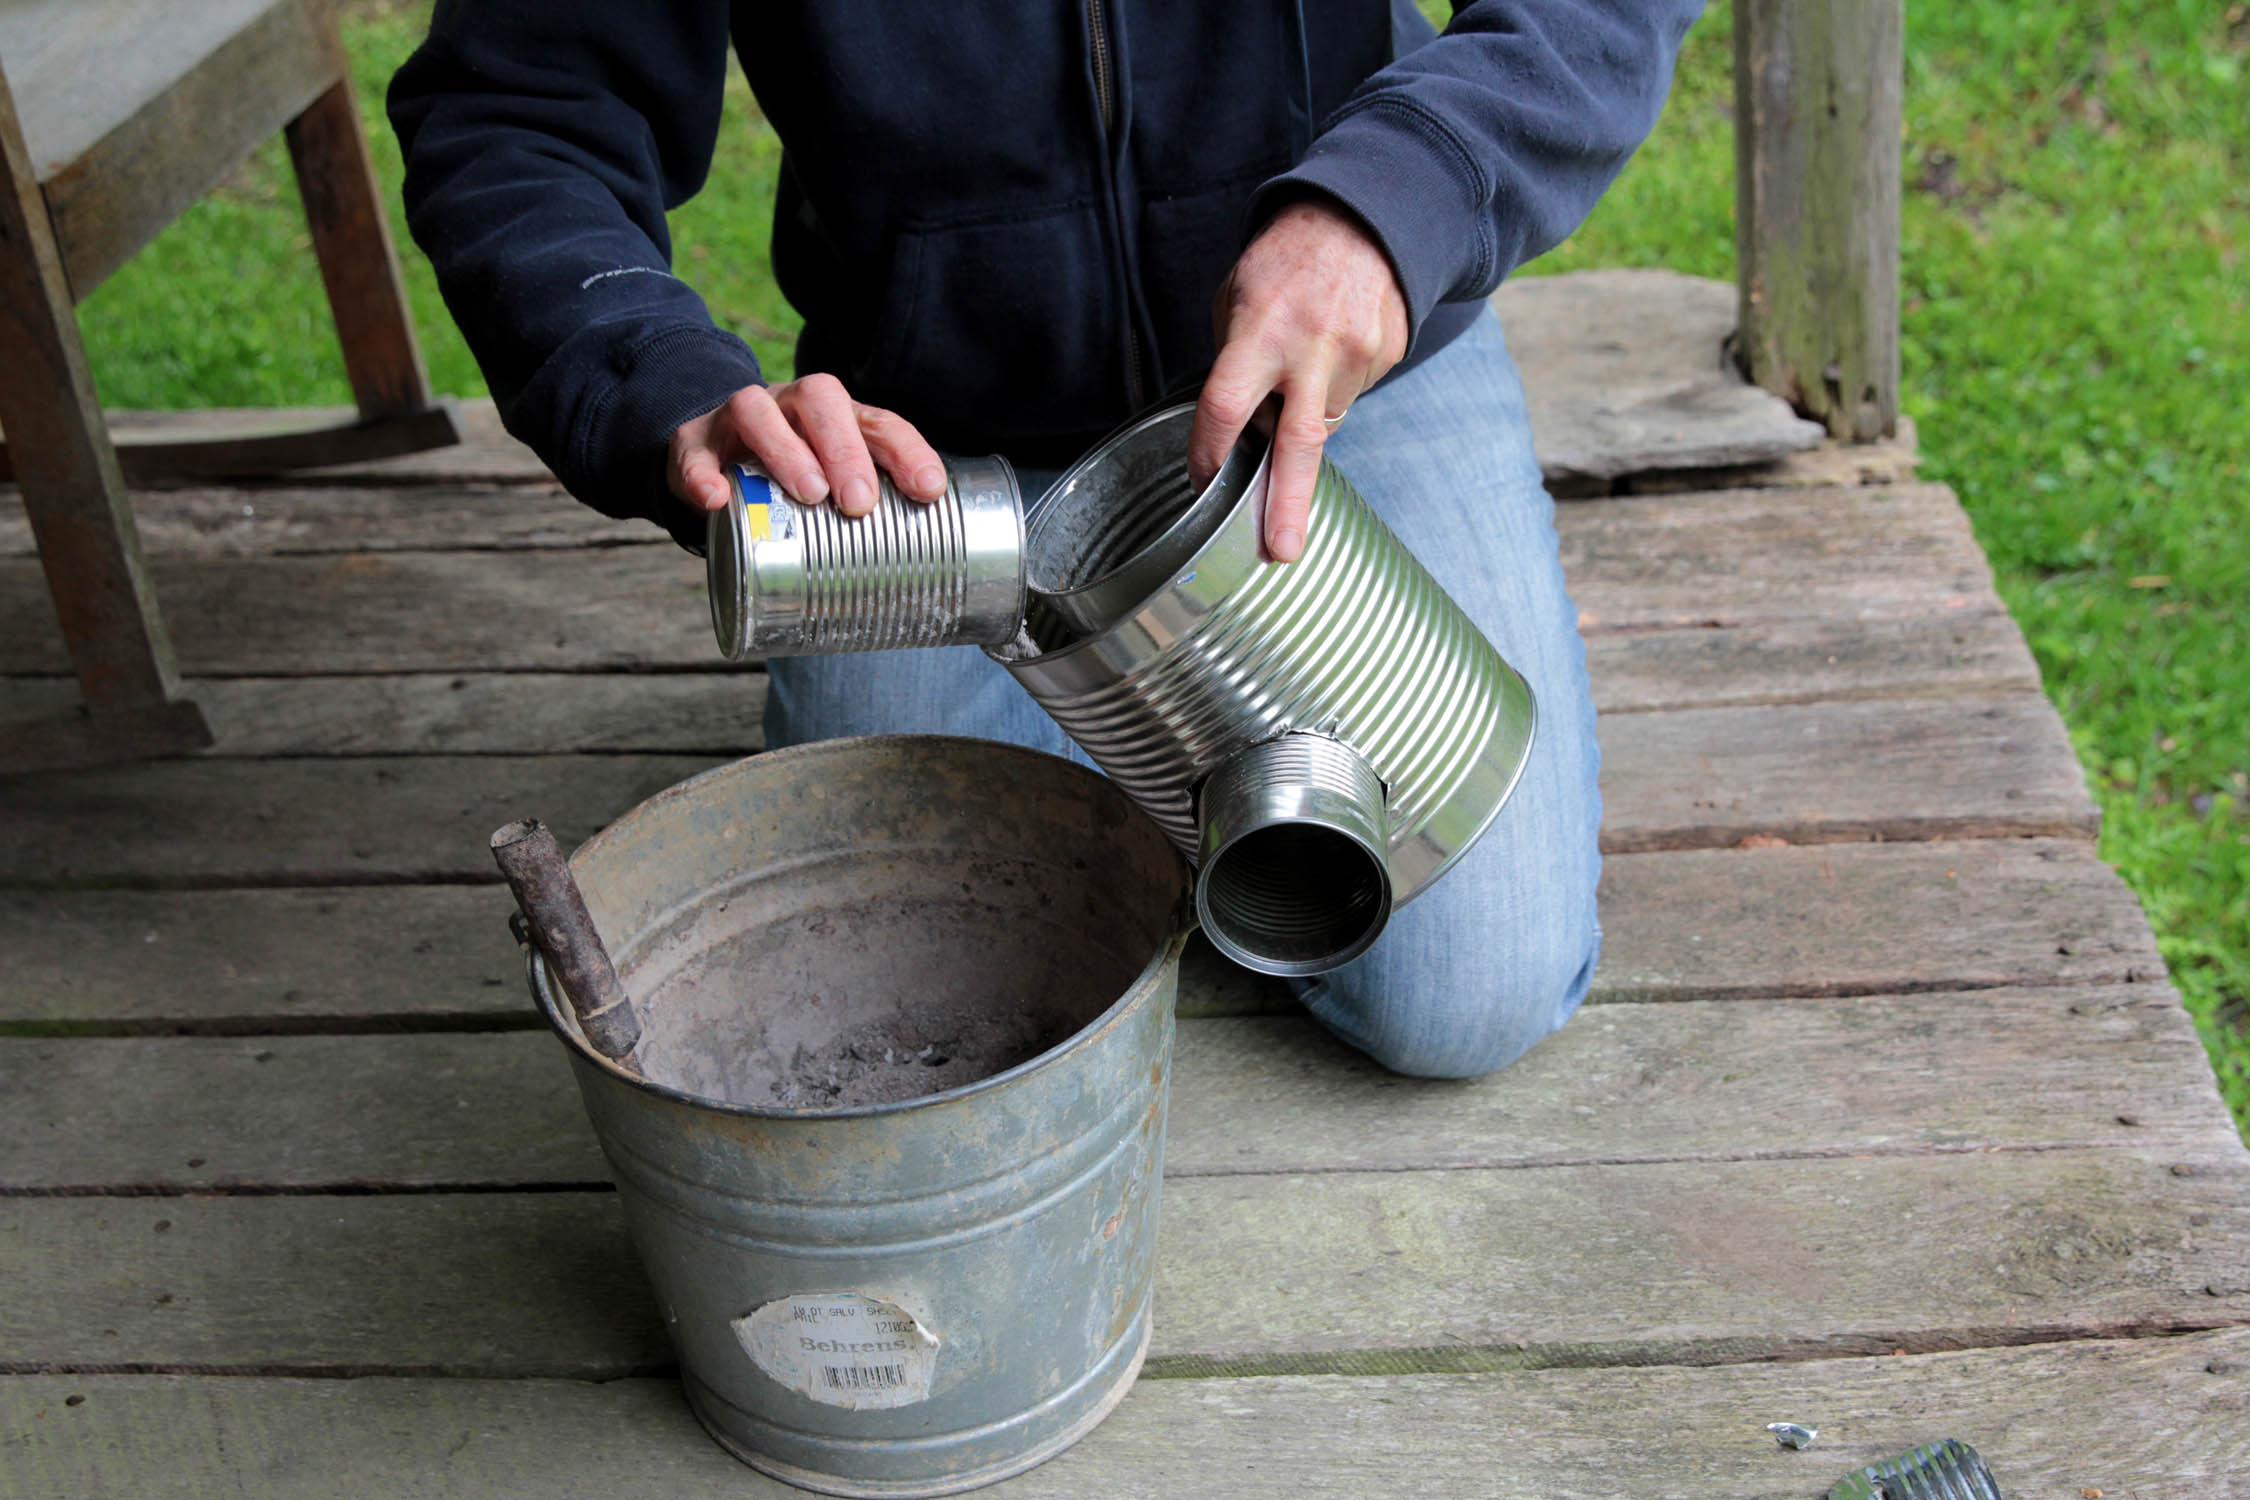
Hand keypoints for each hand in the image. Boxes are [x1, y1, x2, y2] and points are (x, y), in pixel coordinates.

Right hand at [668, 373, 947, 517]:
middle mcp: (791, 405)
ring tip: (808, 495)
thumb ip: (868, 518)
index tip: (928, 490)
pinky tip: (716, 501)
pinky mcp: (693, 443)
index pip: (878, 422)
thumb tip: (920, 578)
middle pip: (821, 399)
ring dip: (785, 450)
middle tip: (859, 502)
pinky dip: (703, 475)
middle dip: (845, 450)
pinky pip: (694, 452)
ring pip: (757, 411)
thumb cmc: (791, 479)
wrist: (711, 458)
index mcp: (836, 417)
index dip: (906, 451)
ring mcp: (738, 419)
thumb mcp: (831, 491)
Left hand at [1188, 198, 1409, 561]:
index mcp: (1260, 333)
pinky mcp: (1388, 355)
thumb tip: (1235, 428)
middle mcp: (1311, 350)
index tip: (1204, 483)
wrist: (1363, 216)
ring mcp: (1357, 356)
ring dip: (1303, 415)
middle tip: (1281, 551)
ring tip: (1300, 366)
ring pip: (1323, 420)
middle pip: (1296, 446)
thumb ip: (1233, 364)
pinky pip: (1350, 393)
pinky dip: (1332, 386)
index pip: (1224, 410)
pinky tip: (1329, 348)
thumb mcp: (1237, 299)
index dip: (1210, 454)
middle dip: (1288, 506)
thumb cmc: (1284, 261)